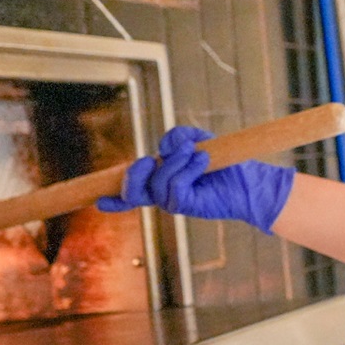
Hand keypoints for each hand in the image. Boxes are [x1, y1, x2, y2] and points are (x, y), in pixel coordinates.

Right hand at [96, 126, 295, 233]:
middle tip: (149, 159)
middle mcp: (163, 195)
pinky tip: (202, 160)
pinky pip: (175, 187)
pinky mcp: (187, 205)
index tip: (98, 201)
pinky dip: (187, 169)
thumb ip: (177, 138)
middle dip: (133, 174)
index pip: (132, 192)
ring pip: (156, 184)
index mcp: (160, 181)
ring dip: (175, 162)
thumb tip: (165, 147)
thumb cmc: (222, 160)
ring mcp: (174, 202)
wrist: (247, 178)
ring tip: (196, 154)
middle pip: (131, 192)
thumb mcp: (195, 141)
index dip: (113, 198)